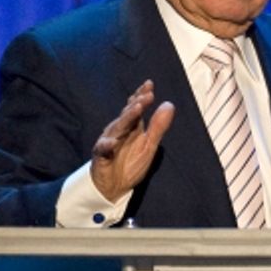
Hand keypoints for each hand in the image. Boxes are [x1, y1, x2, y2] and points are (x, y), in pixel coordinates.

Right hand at [90, 80, 174, 201]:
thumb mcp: (149, 145)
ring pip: (117, 128)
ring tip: (136, 109)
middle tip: (147, 96)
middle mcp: (119, 131)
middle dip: (137, 105)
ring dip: (126, 119)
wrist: (114, 186)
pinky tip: (112, 142)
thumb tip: (169, 104)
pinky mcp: (101, 156)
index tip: (150, 84)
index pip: (136, 108)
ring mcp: (108, 142)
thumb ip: (158, 126)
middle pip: (128, 115)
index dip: (142, 96)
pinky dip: (107, 145)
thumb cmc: (131, 163)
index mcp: (131, 127)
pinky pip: (103, 149)